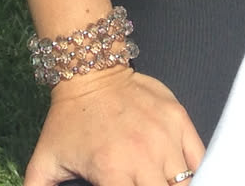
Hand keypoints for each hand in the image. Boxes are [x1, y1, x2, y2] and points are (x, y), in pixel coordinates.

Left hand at [24, 68, 203, 185]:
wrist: (88, 70)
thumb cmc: (68, 120)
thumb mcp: (44, 162)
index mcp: (113, 172)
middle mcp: (144, 157)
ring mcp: (165, 137)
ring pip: (188, 181)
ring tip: (164, 184)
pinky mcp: (179, 119)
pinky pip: (200, 157)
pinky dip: (197, 171)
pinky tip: (185, 177)